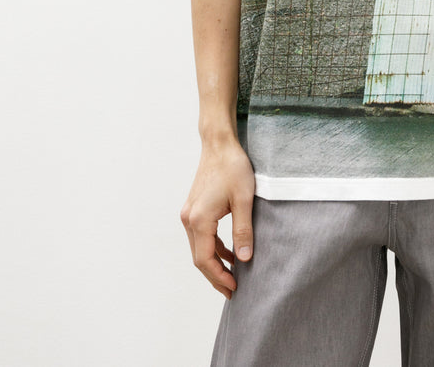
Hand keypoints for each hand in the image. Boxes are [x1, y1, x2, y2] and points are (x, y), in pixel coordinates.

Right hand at [180, 139, 255, 298]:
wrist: (219, 144)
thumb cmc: (232, 167)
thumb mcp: (243, 200)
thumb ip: (243, 231)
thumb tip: (244, 259)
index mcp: (199, 220)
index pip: (205, 259)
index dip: (219, 276)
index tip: (234, 288)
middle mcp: (188, 219)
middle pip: (199, 258)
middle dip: (215, 275)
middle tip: (232, 290)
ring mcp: (189, 213)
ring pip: (199, 248)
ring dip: (214, 263)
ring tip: (232, 276)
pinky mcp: (194, 208)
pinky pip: (201, 236)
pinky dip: (214, 248)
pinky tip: (229, 253)